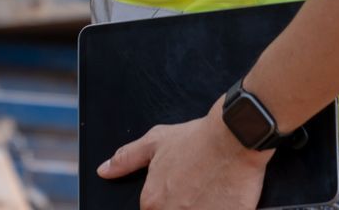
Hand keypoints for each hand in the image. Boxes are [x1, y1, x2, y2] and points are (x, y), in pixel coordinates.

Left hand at [97, 99, 271, 209]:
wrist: (233, 136)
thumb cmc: (196, 138)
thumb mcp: (155, 142)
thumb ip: (126, 159)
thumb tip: (104, 171)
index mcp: (151, 202)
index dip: (169, 202)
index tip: (183, 190)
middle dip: (185, 206)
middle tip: (198, 189)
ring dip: (201, 208)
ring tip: (210, 192)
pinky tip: (223, 200)